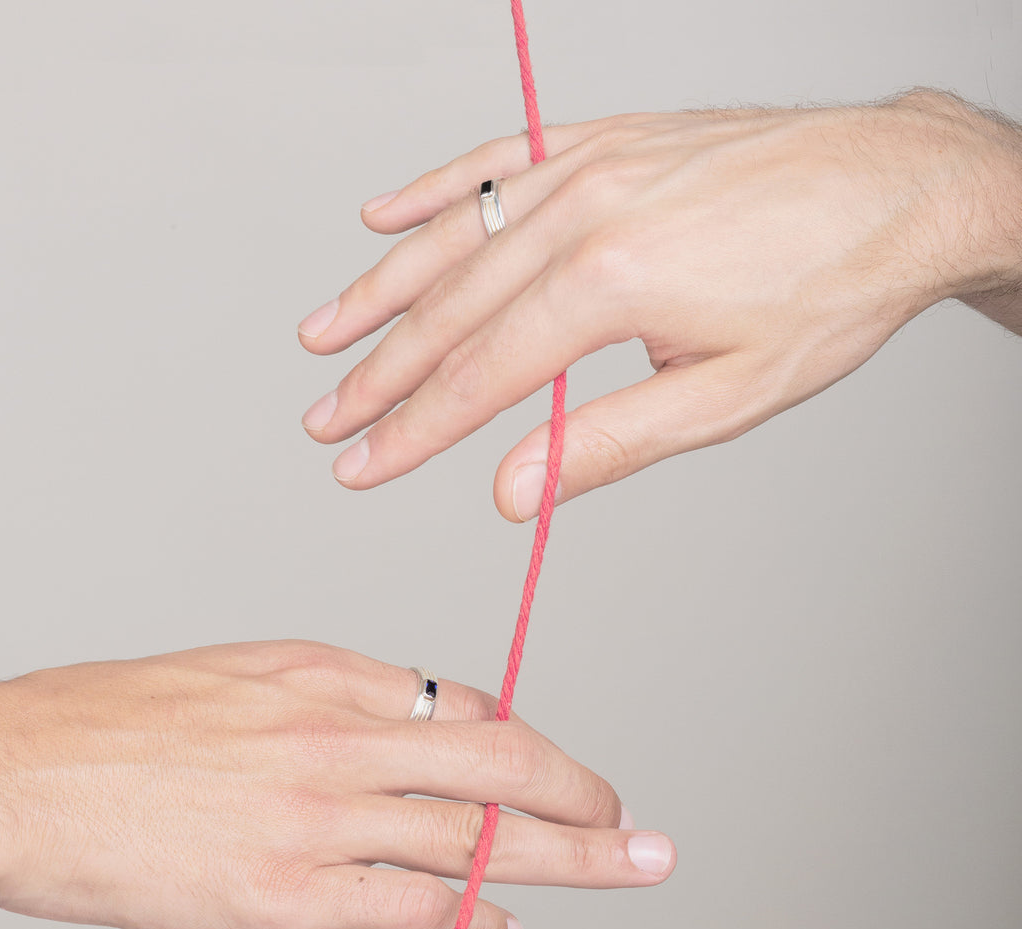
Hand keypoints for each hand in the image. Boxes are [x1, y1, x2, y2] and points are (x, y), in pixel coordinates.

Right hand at [0, 642, 673, 928]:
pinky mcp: (285, 899)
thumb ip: (345, 697)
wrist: (22, 774)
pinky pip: (409, 909)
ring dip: (562, 859)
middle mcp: (336, 741)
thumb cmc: (124, 719)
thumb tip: (429, 723)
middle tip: (634, 826)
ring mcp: (317, 821)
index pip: (464, 710)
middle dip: (579, 796)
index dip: (526, 748)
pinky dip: (471, 922)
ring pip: (473, 840)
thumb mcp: (248, 671)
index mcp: (328, 677)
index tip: (561, 774)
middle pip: (497, 769)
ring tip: (620, 869)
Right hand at [298, 89, 1021, 519]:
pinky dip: (437, 190)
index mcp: (612, 281)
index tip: (360, 463)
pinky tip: (386, 214)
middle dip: (381, 374)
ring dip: (382, 289)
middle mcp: (586, 210)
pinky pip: (498, 159)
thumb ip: (608, 443)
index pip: (481, 375)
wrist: (900, 188)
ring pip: (456, 234)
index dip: (411, 429)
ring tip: (325, 333)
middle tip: (326, 419)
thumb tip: (515, 492)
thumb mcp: (725, 397)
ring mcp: (591, 164)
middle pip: (451, 309)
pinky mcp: (606, 140)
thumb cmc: (829, 292)